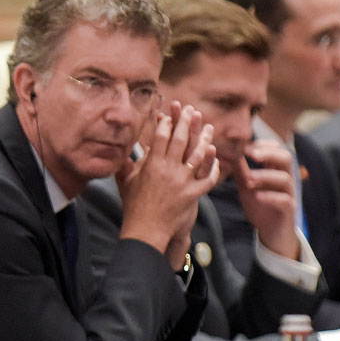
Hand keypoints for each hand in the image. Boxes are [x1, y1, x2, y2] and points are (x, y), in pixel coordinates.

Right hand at [119, 104, 217, 261]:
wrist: (145, 230)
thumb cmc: (133, 206)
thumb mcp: (125, 183)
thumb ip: (126, 165)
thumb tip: (122, 152)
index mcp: (151, 165)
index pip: (161, 137)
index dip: (167, 124)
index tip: (171, 115)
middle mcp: (167, 170)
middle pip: (180, 140)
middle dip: (186, 122)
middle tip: (191, 110)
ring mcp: (181, 182)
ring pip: (197, 155)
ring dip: (205, 140)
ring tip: (209, 128)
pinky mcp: (192, 195)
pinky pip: (207, 179)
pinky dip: (213, 169)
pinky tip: (217, 161)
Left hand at [236, 139, 299, 259]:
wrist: (271, 232)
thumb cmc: (260, 205)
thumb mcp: (247, 187)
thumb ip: (241, 172)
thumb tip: (230, 154)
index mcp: (276, 170)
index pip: (276, 149)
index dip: (263, 145)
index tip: (245, 146)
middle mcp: (286, 179)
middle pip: (286, 158)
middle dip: (269, 153)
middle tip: (251, 154)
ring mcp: (289, 194)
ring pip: (285, 178)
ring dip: (265, 176)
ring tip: (248, 180)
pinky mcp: (289, 210)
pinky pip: (285, 200)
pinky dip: (271, 197)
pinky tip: (257, 196)